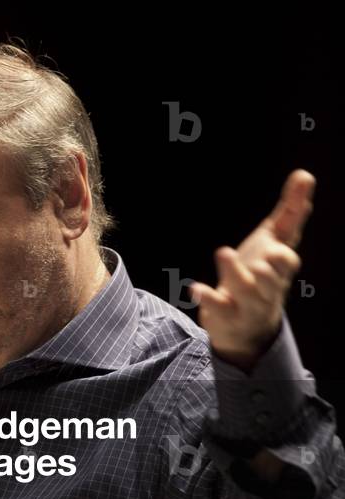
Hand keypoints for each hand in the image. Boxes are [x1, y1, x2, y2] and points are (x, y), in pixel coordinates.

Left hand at [189, 169, 315, 371]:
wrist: (248, 324)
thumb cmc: (263, 274)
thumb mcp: (275, 241)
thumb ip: (290, 211)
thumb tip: (304, 174)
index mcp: (279, 268)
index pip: (287, 262)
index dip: (284, 256)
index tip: (277, 249)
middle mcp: (266, 287)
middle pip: (271, 281)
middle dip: (267, 272)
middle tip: (259, 261)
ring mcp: (246, 302)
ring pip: (244, 291)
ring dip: (234, 273)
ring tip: (224, 251)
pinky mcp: (225, 313)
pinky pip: (218, 307)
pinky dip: (208, 298)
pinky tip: (195, 287)